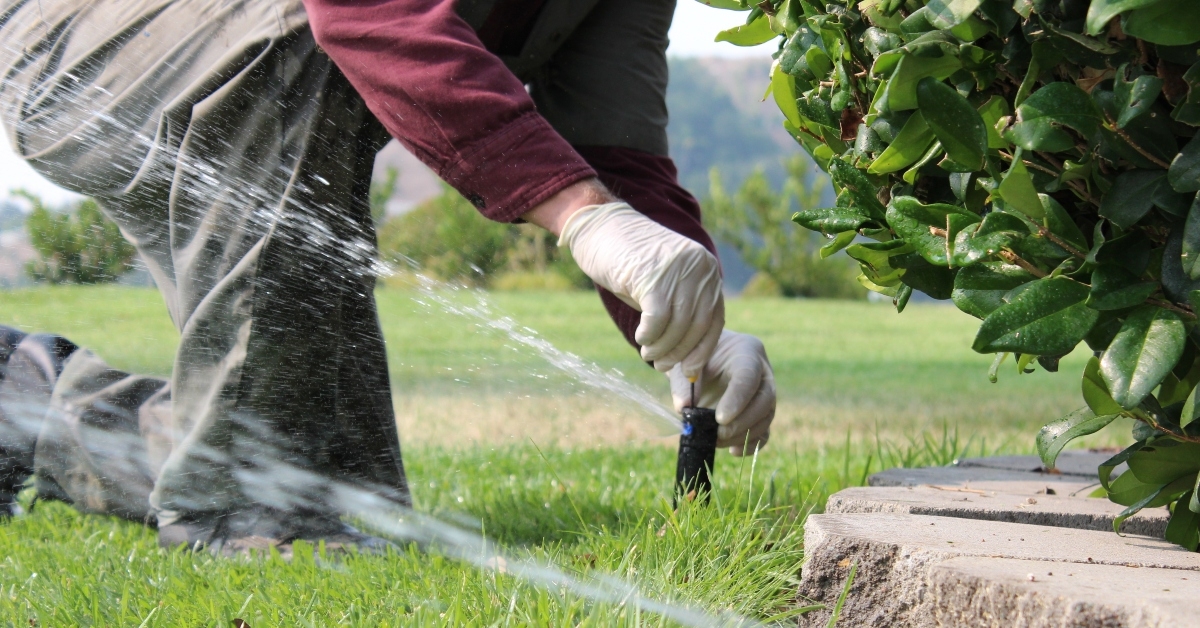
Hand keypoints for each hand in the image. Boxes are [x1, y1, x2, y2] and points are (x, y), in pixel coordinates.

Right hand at [557, 202, 723, 375]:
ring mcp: (678, 270)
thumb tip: (687, 357)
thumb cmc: (630, 261)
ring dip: (662, 348)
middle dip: (680, 353)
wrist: (600, 226)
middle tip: (661, 366)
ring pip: (678, 326)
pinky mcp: (653, 276)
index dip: (702, 350)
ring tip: (648, 355)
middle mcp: (699, 268)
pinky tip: (640, 338)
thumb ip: (680, 310)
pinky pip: (658, 320)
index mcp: (706, 269)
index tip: (690, 371)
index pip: (714, 319)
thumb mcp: (665, 284)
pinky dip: (649, 336)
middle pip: (698, 326)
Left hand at [669, 330, 774, 455]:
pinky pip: (765, 431)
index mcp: (747, 352)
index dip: (737, 399)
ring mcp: (765, 394)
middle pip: (765, 400)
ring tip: (717, 441)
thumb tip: (683, 409)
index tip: (720, 419)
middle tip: (718, 433)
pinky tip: (732, 451)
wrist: (707, 359)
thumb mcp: (687, 363)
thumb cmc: (697, 357)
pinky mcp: (762, 413)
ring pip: (766, 418)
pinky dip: (751, 445)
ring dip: (743, 435)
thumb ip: (683, 383)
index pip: (749, 377)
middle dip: (742, 422)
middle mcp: (763, 373)